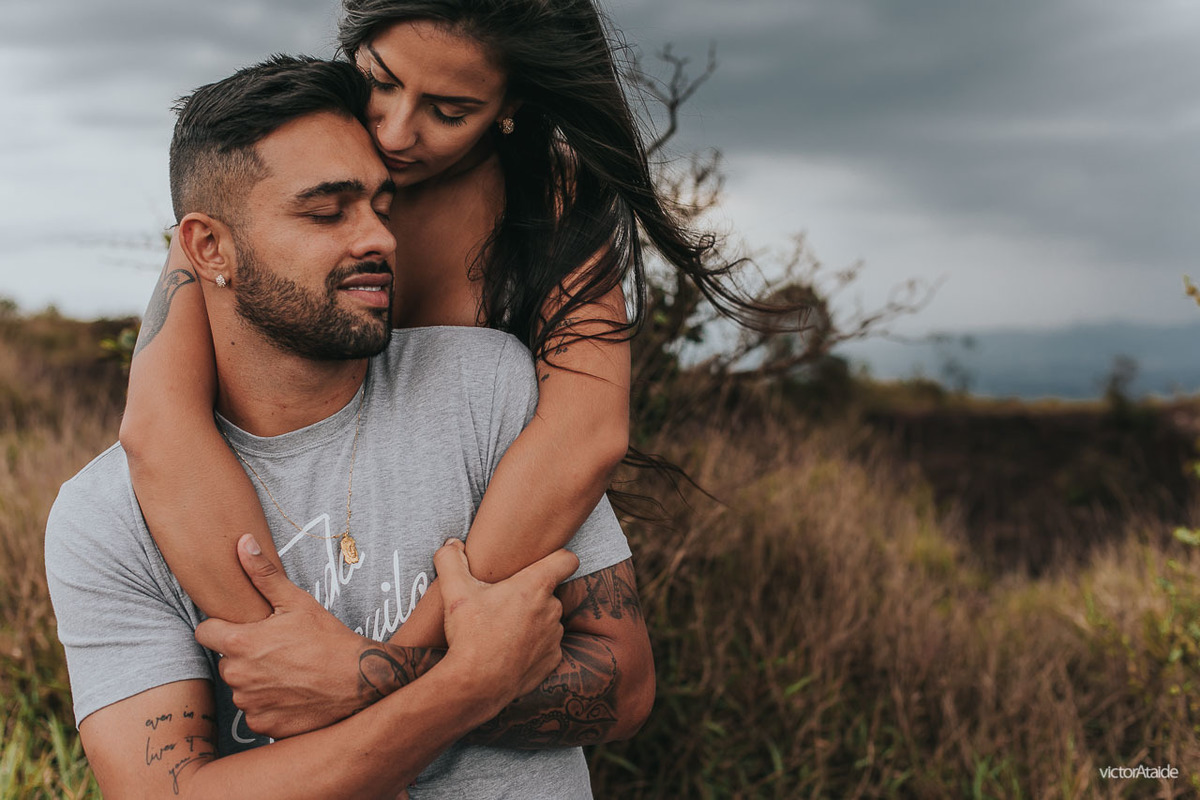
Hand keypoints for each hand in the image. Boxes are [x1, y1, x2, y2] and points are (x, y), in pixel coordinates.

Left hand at [195, 535, 369, 738]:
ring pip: (241, 688)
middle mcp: (238, 677)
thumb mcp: (297, 602)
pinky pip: (256, 713)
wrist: (360, 681)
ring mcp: (250, 705)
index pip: (205, 633)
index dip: (223, 628)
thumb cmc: (328, 639)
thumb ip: (263, 574)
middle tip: (278, 651)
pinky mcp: (263, 727)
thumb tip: (242, 542)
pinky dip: (270, 706)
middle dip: (244, 656)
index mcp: (241, 644)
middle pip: (226, 661)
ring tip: (289, 673)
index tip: (244, 629)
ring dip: (257, 682)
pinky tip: (293, 695)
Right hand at [434, 539, 577, 704]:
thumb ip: (450, 561)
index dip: (559, 558)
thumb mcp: (455, 593)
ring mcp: (555, 636)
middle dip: (530, 595)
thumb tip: (451, 545)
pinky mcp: (553, 660)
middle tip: (503, 605)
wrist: (477, 685)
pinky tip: (511, 652)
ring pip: (548, 620)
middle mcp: (552, 608)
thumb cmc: (470, 636)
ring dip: (532, 621)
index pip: (567, 560)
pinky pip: (547, 646)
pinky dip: (533, 647)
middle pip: (549, 592)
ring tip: (504, 631)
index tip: (547, 563)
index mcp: (535, 586)